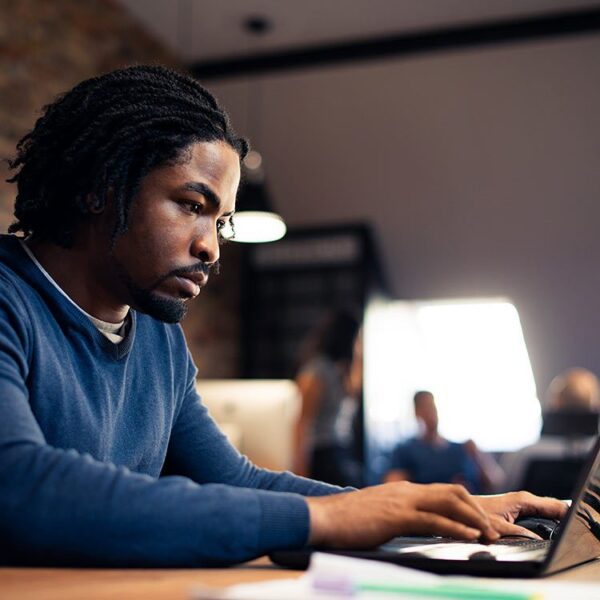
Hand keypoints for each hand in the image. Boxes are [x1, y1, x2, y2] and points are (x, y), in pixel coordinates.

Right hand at [306, 481, 499, 548]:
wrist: (323, 517)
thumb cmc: (346, 521)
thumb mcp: (376, 515)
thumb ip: (395, 517)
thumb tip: (410, 528)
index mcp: (403, 491)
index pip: (443, 493)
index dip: (467, 507)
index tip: (482, 524)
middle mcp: (407, 491)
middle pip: (453, 492)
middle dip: (477, 510)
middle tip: (494, 530)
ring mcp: (402, 501)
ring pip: (449, 502)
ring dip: (474, 518)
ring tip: (491, 535)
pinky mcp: (396, 516)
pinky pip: (433, 520)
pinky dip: (456, 527)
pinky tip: (470, 537)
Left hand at [475, 491, 567, 538]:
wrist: (459, 510)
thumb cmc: (474, 516)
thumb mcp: (500, 528)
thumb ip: (521, 535)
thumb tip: (539, 540)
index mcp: (523, 500)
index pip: (556, 506)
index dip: (566, 516)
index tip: (571, 526)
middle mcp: (523, 499)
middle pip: (553, 508)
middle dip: (562, 519)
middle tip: (566, 533)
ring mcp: (520, 503)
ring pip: (545, 511)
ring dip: (554, 521)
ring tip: (559, 532)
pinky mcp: (516, 509)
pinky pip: (537, 514)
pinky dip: (544, 521)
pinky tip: (547, 531)